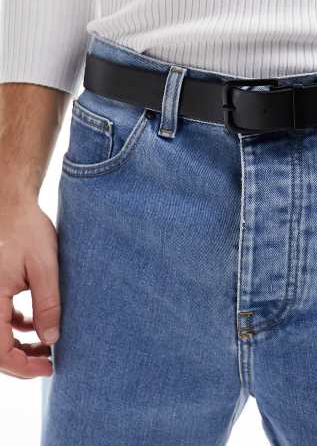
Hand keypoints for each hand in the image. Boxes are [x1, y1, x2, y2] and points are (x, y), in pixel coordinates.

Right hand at [0, 196, 59, 378]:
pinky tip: (36, 324)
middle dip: (21, 360)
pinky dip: (14, 327)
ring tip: (48, 345)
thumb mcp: (44, 267)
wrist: (10, 203)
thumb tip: (51, 339)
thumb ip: (47, 304)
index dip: (23, 366)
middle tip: (50, 361)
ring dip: (19, 345)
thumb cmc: (26, 230)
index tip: (49, 367)